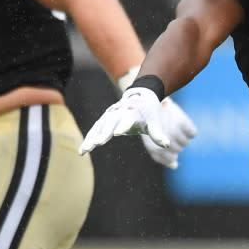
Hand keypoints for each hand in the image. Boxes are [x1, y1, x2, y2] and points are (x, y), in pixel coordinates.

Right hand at [79, 88, 196, 168]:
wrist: (139, 96)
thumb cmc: (148, 112)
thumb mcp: (154, 122)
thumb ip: (158, 134)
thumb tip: (166, 145)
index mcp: (132, 113)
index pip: (127, 120)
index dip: (123, 126)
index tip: (117, 133)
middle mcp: (118, 114)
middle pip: (109, 124)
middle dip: (103, 133)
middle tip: (97, 143)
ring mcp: (109, 116)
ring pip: (98, 128)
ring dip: (91, 138)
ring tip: (85, 150)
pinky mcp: (103, 120)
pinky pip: (94, 130)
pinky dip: (88, 139)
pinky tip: (82, 151)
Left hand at [138, 96, 196, 168]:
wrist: (150, 100)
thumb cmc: (151, 123)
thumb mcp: (151, 141)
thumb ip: (161, 156)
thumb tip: (175, 166)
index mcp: (154, 147)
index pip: (170, 159)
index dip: (170, 154)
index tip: (166, 143)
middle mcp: (165, 141)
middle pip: (179, 150)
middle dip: (174, 142)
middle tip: (165, 129)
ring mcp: (174, 132)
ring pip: (186, 142)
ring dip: (181, 135)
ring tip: (172, 125)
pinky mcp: (182, 122)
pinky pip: (193, 133)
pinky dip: (189, 129)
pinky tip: (179, 122)